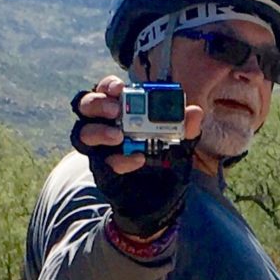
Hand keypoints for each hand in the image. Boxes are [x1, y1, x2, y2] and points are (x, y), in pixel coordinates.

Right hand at [70, 75, 203, 175]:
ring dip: (100, 132)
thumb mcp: (178, 139)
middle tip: (115, 110)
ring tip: (118, 136)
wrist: (161, 193)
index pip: (106, 90)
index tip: (119, 88)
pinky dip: (120, 160)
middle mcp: (104, 124)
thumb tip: (195, 112)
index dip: (108, 86)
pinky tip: (137, 159)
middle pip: (86, 106)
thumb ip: (185, 125)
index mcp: (120, 109)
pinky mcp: (102, 168)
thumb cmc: (163, 155)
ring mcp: (100, 147)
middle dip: (98, 104)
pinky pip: (104, 162)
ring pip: (84, 134)